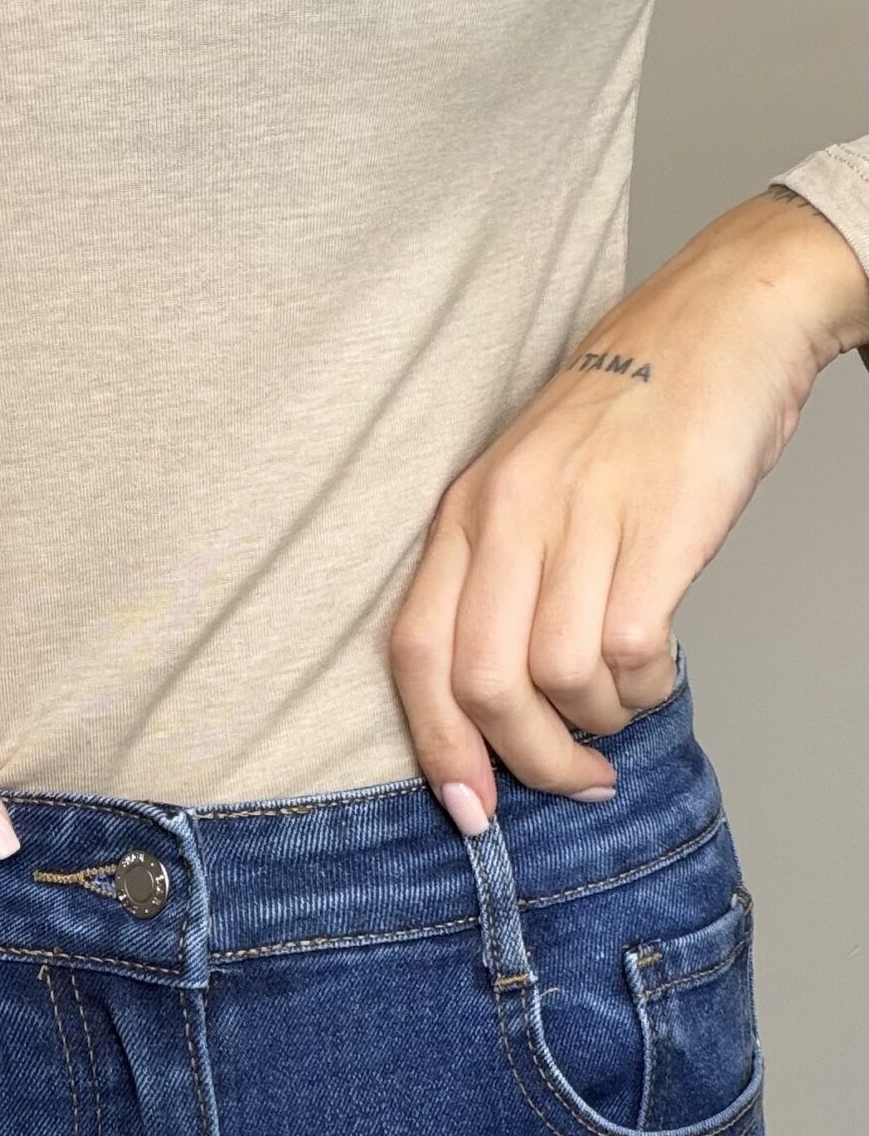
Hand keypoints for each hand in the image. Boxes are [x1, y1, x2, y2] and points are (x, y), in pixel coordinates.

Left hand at [389, 191, 868, 832]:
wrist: (720, 323)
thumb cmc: (627, 417)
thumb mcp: (531, 485)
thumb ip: (502, 577)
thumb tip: (497, 706)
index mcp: (465, 511)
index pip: (415, 652)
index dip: (437, 749)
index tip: (471, 813)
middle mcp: (508, 514)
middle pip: (482, 684)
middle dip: (527, 761)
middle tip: (575, 782)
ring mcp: (581, 517)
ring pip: (558, 678)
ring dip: (598, 721)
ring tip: (625, 705)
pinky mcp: (658, 527)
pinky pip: (631, 651)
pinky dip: (646, 686)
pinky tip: (659, 671)